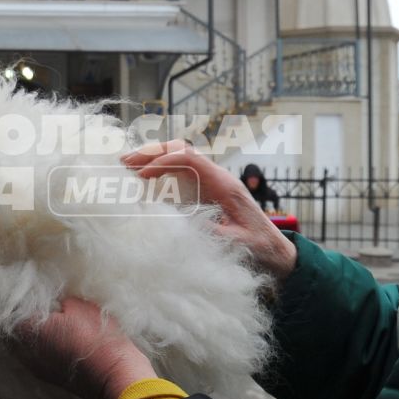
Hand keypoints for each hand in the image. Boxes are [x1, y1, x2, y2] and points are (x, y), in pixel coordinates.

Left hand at [8, 297, 153, 398]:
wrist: (116, 375)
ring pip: (23, 346)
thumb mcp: (78, 305)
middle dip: (20, 316)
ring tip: (46, 318)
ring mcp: (36, 368)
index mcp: (27, 332)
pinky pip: (35, 356)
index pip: (7, 311)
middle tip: (34, 302)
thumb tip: (50, 297)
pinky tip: (56, 335)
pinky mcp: (50, 377)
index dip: (15, 298)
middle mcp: (25, 354)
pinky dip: (40, 345)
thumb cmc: (96, 337)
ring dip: (30, 332)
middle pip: (11, 331)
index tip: (26, 289)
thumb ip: (57, 298)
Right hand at [122, 140, 297, 281]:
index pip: (189, 158)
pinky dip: (158, 169)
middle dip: (151, 152)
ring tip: (125, 164)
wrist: (275, 249)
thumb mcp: (237, 244)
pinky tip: (140, 177)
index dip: (163, 162)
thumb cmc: (260, 246)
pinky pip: (179, 171)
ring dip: (152, 157)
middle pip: (180, 149)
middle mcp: (216, 176)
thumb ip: (211, 233)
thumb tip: (176, 225)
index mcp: (225, 184)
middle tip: (123, 161)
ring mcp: (210, 181)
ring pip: (178, 156)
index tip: (141, 175)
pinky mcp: (205, 190)